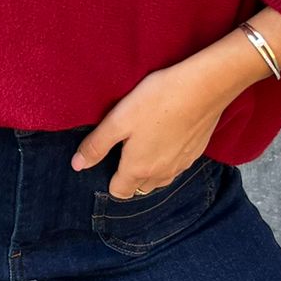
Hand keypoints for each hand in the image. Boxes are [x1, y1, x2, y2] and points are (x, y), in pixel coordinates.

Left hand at [69, 61, 238, 198]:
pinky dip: (169, 158)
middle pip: (140, 188)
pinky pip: (177, 166)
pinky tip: (167, 136)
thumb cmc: (157, 101)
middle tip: (125, 149)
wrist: (204, 88)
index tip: (109, 159)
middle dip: (130, 177)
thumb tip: (77, 165)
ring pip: (160, 179)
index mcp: (139, 169)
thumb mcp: (118, 120)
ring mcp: (182, 165)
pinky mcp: (196, 153)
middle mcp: (161, 174)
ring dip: (150, 169)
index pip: (119, 192)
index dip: (110, 179)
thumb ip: (97, 145)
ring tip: (145, 143)